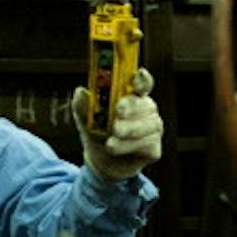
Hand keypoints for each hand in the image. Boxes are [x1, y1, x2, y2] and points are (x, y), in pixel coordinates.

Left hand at [72, 67, 163, 182]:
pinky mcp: (154, 148)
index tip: (139, 74)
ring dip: (126, 132)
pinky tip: (114, 149)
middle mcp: (147, 109)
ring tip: (109, 141)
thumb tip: (82, 92)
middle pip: (144, 104)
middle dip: (130, 108)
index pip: (143, 83)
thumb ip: (83, 105)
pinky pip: (145, 145)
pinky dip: (126, 147)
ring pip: (144, 126)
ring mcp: (153, 128)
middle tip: (117, 114)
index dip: (142, 79)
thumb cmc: (97, 132)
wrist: (103, 161)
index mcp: (132, 96)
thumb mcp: (85, 118)